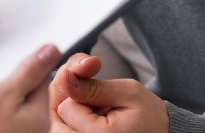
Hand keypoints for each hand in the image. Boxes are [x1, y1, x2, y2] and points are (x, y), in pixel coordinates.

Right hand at [0, 44, 58, 132]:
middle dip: (11, 91)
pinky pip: (7, 122)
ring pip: (16, 108)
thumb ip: (28, 71)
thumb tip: (52, 50)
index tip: (12, 74)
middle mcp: (38, 131)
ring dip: (1, 105)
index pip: (43, 79)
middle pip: (29, 95)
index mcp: (41, 117)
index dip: (24, 72)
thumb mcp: (3, 94)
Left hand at [50, 53, 168, 132]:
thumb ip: (95, 87)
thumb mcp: (128, 92)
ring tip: (96, 113)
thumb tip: (67, 77)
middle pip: (55, 119)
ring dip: (71, 115)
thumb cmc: (149, 117)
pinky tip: (91, 121)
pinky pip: (64, 132)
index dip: (79, 92)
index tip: (98, 92)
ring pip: (56, 126)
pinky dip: (73, 123)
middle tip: (96, 102)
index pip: (65, 107)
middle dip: (70, 103)